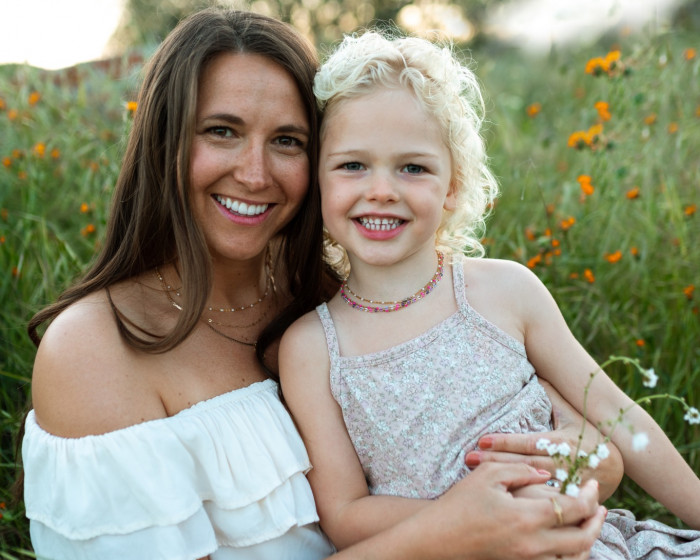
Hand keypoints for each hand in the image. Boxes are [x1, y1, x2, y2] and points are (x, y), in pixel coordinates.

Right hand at [413, 463, 603, 559]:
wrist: (437, 538)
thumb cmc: (460, 503)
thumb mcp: (488, 475)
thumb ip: (522, 470)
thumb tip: (547, 475)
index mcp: (526, 517)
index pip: (573, 509)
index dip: (589, 496)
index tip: (592, 484)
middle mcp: (532, 544)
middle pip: (582, 539)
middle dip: (597, 522)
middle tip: (601, 507)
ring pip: (573, 558)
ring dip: (587, 542)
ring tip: (590, 525)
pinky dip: (569, 555)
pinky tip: (567, 541)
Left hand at [465, 380, 623, 500]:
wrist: (618, 468)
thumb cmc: (589, 436)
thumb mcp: (574, 415)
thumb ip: (553, 396)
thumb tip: (536, 373)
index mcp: (564, 442)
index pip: (530, 442)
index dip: (506, 441)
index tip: (482, 439)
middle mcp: (564, 464)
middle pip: (524, 464)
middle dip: (495, 461)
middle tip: (468, 458)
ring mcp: (565, 485)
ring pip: (530, 486)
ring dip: (503, 482)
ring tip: (475, 476)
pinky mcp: (565, 501)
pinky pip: (541, 503)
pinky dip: (520, 501)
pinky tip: (498, 498)